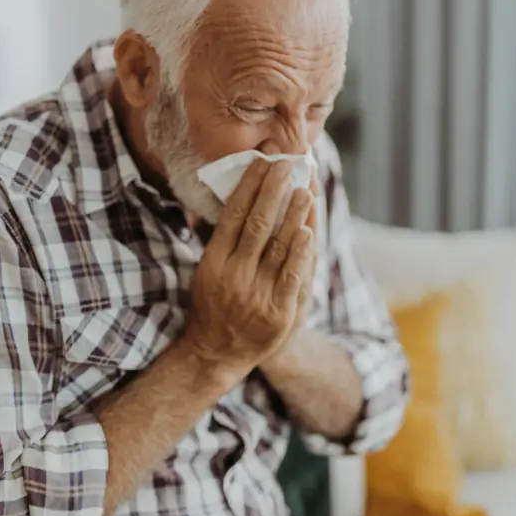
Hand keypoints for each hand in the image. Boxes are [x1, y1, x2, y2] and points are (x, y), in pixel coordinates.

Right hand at [184, 159, 316, 373]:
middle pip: (256, 224)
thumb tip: (224, 197)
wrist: (217, 353)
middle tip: (286, 164)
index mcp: (213, 262)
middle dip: (272, 191)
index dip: (249, 186)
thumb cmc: (213, 304)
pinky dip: (301, 252)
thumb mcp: (206, 271)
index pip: (233, 215)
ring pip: (277, 247)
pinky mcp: (278, 312)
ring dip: (293, 215)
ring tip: (304, 188)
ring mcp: (256, 295)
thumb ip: (217, 239)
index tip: (262, 162)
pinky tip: (309, 230)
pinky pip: (292, 276)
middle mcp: (233, 275)